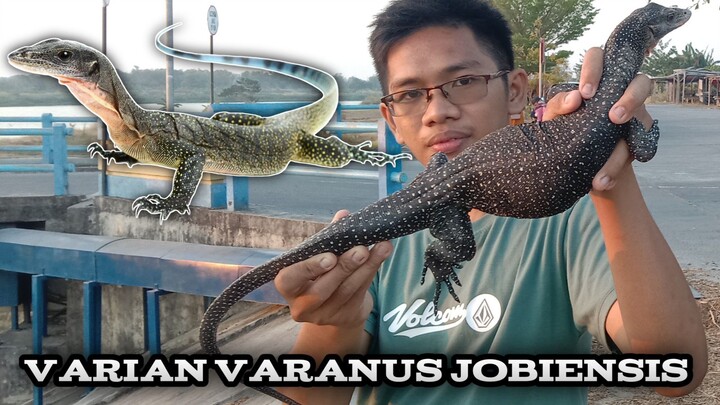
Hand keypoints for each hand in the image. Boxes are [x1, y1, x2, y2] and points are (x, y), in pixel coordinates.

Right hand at [274, 210, 392, 327]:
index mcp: (288, 286)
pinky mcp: (345, 317)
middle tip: (360, 250)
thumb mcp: (317, 256)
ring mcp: (324, 315)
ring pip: (347, 290)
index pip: (289, 279)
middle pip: (323, 289)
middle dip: (344, 267)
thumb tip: (343, 216)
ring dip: (366, 267)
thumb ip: (327, 237)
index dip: (308, 268)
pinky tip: (382, 254)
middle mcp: (302, 305)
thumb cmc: (319, 273)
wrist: (332, 305)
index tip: (330, 256)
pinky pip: (360, 292)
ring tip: (381, 247)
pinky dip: (372, 271)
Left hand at [544, 47, 654, 190]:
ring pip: (644, 115)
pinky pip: (640, 146)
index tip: (586, 94)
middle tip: (614, 117)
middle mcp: (620, 91)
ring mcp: (636, 113)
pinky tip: (604, 178)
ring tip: (615, 153)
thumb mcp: (554, 120)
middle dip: (630, 98)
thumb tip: (574, 99)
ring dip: (632, 134)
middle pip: (640, 81)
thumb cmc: (563, 131)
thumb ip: (559, 106)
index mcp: (597, 80)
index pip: (599, 57)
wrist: (576, 166)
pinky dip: (620, 164)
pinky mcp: (641, 137)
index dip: (594, 69)